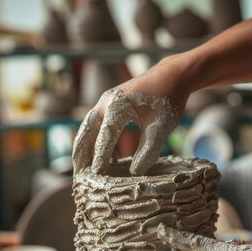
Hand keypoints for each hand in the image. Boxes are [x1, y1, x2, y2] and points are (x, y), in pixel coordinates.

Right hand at [72, 55, 191, 176]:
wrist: (172, 75)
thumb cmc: (168, 100)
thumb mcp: (160, 129)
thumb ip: (147, 152)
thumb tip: (134, 173)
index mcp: (117, 106)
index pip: (105, 138)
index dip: (100, 158)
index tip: (97, 176)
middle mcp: (106, 102)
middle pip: (87, 131)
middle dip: (81, 153)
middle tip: (78, 173)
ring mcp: (107, 100)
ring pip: (89, 127)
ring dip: (86, 146)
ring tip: (86, 167)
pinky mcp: (111, 102)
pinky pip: (98, 123)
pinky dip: (97, 139)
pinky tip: (108, 156)